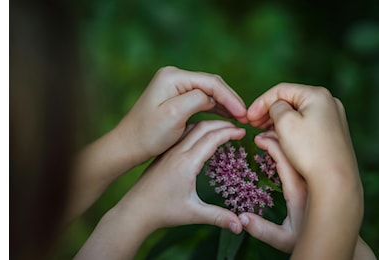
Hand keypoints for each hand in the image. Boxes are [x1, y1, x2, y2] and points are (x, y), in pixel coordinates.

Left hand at [68, 67, 246, 220]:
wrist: (128, 145)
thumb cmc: (148, 134)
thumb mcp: (174, 116)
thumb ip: (197, 100)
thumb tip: (213, 97)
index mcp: (173, 77)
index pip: (210, 82)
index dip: (230, 97)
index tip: (243, 114)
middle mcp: (174, 76)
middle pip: (211, 84)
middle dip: (230, 100)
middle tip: (246, 117)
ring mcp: (174, 86)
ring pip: (208, 92)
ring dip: (225, 104)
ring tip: (240, 119)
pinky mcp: (175, 97)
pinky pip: (201, 99)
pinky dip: (215, 107)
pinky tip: (226, 117)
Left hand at [75, 121, 245, 258]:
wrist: (135, 210)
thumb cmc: (163, 212)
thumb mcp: (193, 214)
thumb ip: (219, 217)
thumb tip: (241, 226)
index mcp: (186, 163)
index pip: (211, 138)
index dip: (229, 132)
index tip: (243, 132)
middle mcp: (177, 152)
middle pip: (202, 127)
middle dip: (222, 124)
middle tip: (237, 127)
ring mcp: (169, 152)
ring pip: (191, 128)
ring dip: (208, 124)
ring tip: (223, 129)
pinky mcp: (164, 154)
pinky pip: (182, 135)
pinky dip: (196, 130)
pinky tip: (202, 137)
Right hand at [247, 83, 363, 258]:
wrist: (335, 179)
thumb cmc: (309, 150)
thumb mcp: (284, 123)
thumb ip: (275, 108)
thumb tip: (276, 107)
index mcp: (317, 95)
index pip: (281, 90)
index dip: (260, 102)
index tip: (247, 117)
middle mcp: (328, 103)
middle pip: (291, 101)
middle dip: (269, 112)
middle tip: (253, 125)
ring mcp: (333, 119)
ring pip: (298, 115)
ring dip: (278, 122)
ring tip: (263, 134)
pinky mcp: (333, 134)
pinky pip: (307, 126)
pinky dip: (291, 130)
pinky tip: (279, 140)